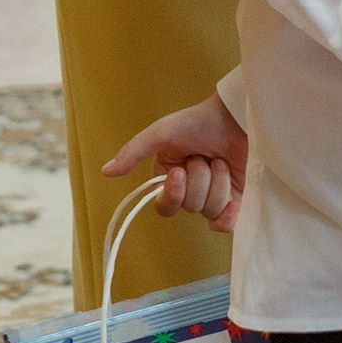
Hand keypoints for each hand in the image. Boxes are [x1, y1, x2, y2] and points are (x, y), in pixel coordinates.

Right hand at [105, 96, 248, 229]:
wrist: (236, 117)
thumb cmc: (198, 122)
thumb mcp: (160, 134)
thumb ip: (133, 152)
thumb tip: (105, 171)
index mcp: (169, 179)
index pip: (164, 206)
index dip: (173, 193)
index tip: (180, 172)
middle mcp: (190, 191)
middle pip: (190, 207)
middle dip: (200, 179)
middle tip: (204, 157)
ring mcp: (214, 198)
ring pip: (209, 211)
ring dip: (218, 182)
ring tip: (220, 161)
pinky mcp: (236, 203)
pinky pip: (227, 225)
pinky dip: (229, 213)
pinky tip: (233, 199)